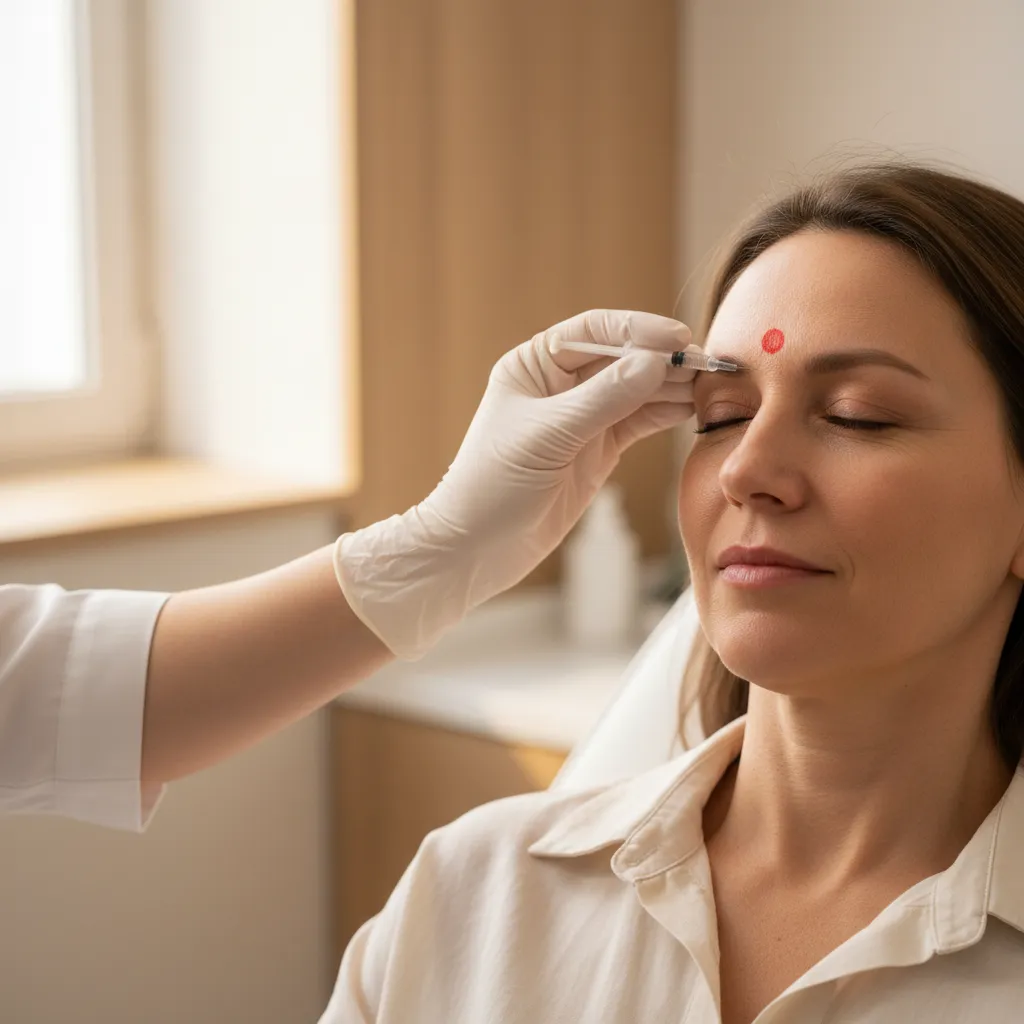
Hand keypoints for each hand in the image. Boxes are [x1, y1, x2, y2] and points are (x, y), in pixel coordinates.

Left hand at [334, 309, 698, 658]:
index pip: (595, 331)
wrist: (477, 548)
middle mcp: (560, 385)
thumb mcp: (548, 437)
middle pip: (624, 358)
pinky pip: (639, 421)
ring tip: (712, 386)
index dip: (640, 330)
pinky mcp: (597, 450)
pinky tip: (693, 409)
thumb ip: (604, 398)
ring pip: (637, 390)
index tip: (679, 339)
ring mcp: (582, 418)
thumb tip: (655, 361)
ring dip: (672, 386)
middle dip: (665, 359)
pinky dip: (666, 414)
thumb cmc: (492, 486)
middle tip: (709, 364)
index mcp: (534, 365)